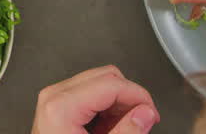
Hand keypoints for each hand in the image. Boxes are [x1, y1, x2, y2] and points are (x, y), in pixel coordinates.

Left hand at [31, 65, 158, 133]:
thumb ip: (127, 132)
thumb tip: (145, 113)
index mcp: (62, 107)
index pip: (112, 83)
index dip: (138, 95)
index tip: (151, 112)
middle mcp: (54, 96)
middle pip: (106, 77)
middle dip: (129, 97)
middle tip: (141, 119)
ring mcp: (54, 97)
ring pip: (99, 81)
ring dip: (118, 102)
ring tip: (121, 128)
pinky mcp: (57, 102)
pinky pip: (89, 91)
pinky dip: (105, 106)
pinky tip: (108, 127)